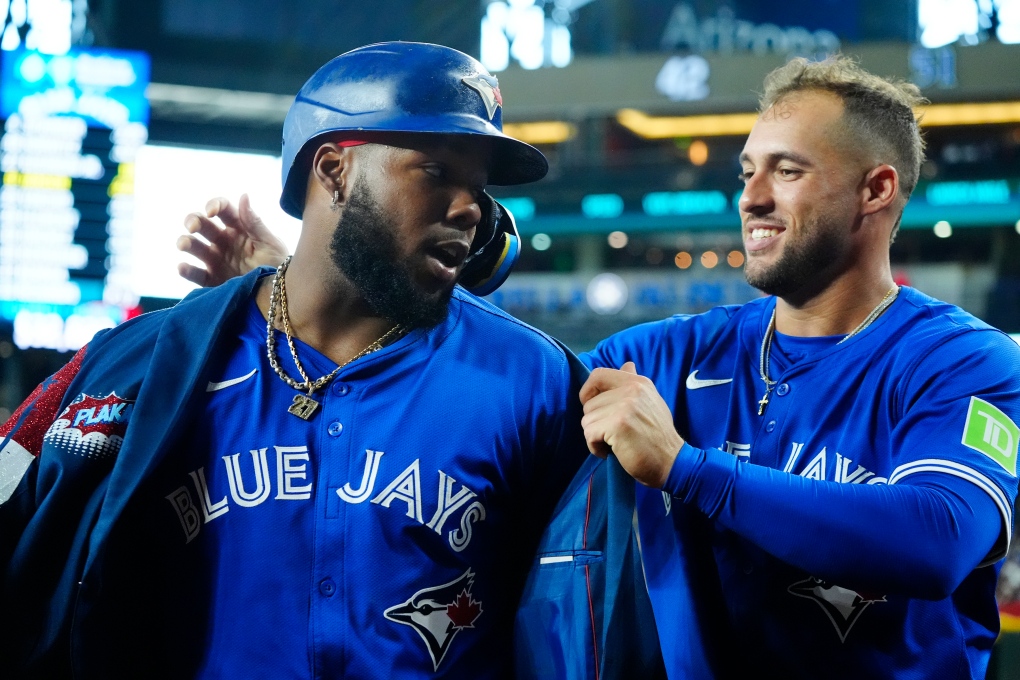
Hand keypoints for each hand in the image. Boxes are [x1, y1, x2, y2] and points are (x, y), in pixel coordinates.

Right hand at [176, 194, 289, 286]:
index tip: (211, 211)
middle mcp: (223, 241)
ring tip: (184, 245)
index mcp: (239, 228)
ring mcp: (216, 259)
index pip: (223, 210)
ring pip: (194, 247)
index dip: (214, 205)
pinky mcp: (212, 279)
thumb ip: (255, 223)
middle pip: (202, 225)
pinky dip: (187, 271)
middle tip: (192, 227)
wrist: (280, 294)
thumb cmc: (278, 264)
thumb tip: (243, 196)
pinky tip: (182, 267)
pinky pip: (196, 274)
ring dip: (185, 242)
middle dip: (193, 221)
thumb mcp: (270, 243)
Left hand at [579, 362, 684, 487]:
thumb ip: (633, 384)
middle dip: (595, 423)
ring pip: (587, 420)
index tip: (593, 408)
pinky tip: (610, 451)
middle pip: (589, 404)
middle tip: (613, 435)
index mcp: (637, 383)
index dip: (587, 391)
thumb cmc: (657, 436)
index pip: (598, 375)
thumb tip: (627, 365)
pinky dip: (595, 447)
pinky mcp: (618, 425)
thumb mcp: (650, 401)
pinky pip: (589, 434)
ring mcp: (624, 407)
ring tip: (614, 443)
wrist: (672, 462)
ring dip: (596, 436)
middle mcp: (631, 390)